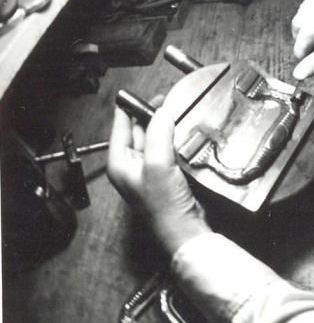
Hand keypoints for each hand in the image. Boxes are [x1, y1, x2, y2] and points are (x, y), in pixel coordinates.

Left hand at [107, 101, 209, 255]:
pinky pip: (167, 149)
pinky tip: (183, 134)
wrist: (185, 228)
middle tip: (166, 102)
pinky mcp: (165, 174)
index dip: (130, 108)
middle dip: (152, 116)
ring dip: (165, 128)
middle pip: (139, 130)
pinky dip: (174, 140)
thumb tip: (162, 112)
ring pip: (155, 138)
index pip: (121, 126)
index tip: (141, 94)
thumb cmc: (165, 207)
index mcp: (120, 163)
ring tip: (176, 116)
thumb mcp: (157, 165)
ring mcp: (148, 170)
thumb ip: (158, 135)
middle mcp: (131, 166)